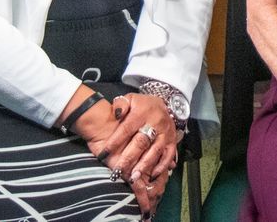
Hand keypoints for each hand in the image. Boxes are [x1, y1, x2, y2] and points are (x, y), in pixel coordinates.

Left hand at [81, 93, 179, 216]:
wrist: (161, 105)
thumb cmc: (140, 105)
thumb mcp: (129, 99)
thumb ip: (120, 104)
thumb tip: (117, 113)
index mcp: (143, 111)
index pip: (126, 128)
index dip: (115, 141)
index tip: (104, 154)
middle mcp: (156, 121)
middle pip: (141, 142)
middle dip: (129, 158)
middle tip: (118, 171)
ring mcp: (166, 132)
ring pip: (155, 150)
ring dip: (144, 165)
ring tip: (133, 177)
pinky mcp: (172, 140)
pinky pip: (169, 155)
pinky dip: (161, 166)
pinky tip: (152, 176)